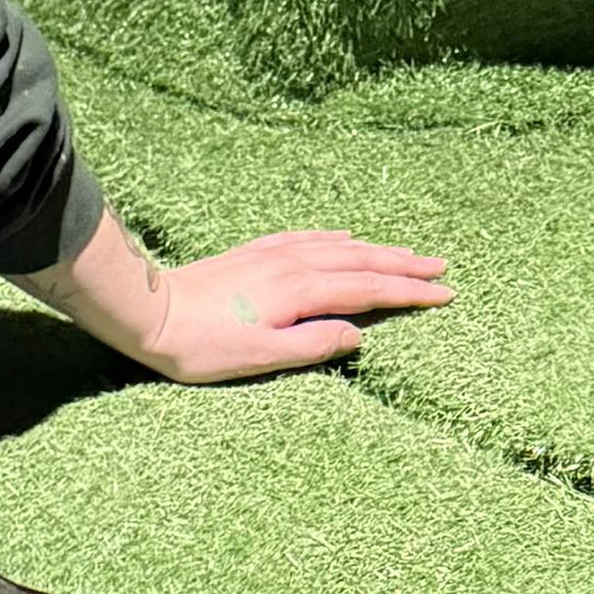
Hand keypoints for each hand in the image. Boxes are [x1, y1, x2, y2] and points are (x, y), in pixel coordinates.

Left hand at [126, 227, 452, 381]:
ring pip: (338, 247)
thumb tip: (358, 335)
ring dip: (376, 249)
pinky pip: (305, 238)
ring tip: (407, 252)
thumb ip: (315, 345)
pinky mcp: (252, 255)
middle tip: (442, 266)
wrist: (148, 313)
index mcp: (301, 291)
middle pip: (362, 261)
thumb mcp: (262, 357)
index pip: (370, 290)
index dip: (409, 293)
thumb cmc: (201, 345)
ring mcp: (272, 256)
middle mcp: (293, 265)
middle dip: (404, 265)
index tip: (445, 294)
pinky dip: (333, 238)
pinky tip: (343, 236)